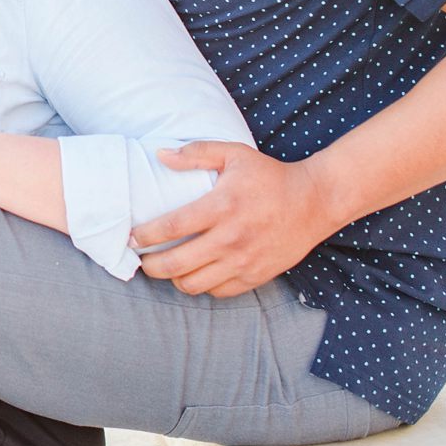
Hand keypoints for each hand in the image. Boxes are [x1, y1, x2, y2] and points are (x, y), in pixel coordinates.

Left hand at [131, 142, 325, 296]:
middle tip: (140, 259)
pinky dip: (200, 285)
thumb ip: (196, 153)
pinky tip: (194, 272)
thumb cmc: (269, 176)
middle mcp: (231, 238)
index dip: (144, 236)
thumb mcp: (234, 154)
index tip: (131, 237)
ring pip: (193, 285)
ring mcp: (244, 262)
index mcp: (222, 206)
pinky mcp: (255, 277)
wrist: (314, 202)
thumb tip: (160, 155)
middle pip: (176, 264)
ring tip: (165, 267)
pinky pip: (217, 292)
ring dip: (173, 278)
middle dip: (150, 266)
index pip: (171, 227)